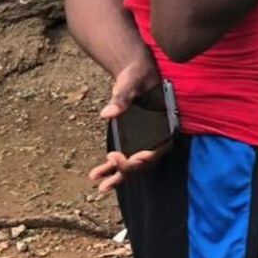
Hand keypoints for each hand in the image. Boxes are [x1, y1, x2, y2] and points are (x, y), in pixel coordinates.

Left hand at [87, 53, 166, 193]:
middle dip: (125, 172)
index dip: (141, 159)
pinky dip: (110, 168)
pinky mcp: (132, 139)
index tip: (122, 157)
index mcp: (163, 123)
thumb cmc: (137, 75)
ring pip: (133, 164)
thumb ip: (121, 99)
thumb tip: (107, 114)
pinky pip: (123, 158)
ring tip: (99, 186)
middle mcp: (156, 135)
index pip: (156, 149)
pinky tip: (95, 175)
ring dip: (117, 176)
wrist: (134, 71)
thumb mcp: (130, 84)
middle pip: (144, 162)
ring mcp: (144, 139)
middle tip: (106, 176)